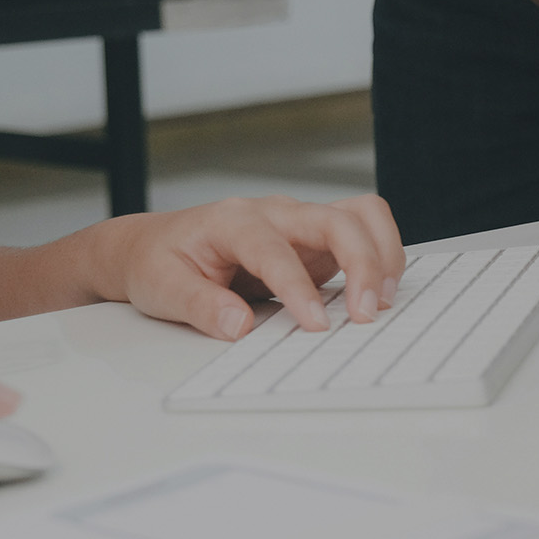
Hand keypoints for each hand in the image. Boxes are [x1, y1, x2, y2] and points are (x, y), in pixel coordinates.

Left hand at [98, 195, 405, 339]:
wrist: (154, 245)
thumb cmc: (158, 262)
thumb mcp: (162, 286)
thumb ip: (200, 305)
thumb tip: (239, 325)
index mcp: (234, 220)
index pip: (275, 249)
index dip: (299, 287)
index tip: (316, 324)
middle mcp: (275, 212)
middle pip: (336, 219)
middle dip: (362, 263)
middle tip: (367, 313)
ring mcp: (300, 222)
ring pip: (361, 215)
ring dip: (382, 253)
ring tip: (384, 300)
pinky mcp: (316, 240)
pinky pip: (361, 235)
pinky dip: (379, 259)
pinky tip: (377, 293)